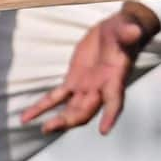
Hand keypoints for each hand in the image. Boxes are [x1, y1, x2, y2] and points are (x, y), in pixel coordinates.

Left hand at [20, 2, 159, 134]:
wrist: (116, 32)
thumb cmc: (124, 32)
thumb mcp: (125, 29)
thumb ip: (127, 33)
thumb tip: (133, 31)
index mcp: (114, 78)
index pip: (115, 100)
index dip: (110, 115)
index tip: (104, 130)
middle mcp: (100, 89)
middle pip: (85, 110)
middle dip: (70, 120)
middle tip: (51, 126)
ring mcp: (85, 88)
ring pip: (70, 109)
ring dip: (57, 120)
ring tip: (43, 128)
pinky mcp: (72, 82)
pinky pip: (56, 98)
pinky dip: (42, 107)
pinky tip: (27, 117)